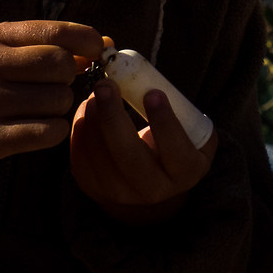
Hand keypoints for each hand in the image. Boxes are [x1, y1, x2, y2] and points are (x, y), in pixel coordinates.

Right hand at [0, 22, 104, 183]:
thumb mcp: (3, 53)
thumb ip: (50, 44)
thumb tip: (106, 43)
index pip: (56, 32)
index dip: (87, 41)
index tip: (95, 51)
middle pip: (62, 66)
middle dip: (68, 77)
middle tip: (53, 85)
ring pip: (59, 101)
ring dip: (59, 107)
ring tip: (36, 108)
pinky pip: (49, 132)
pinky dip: (53, 131)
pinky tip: (37, 128)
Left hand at [69, 82, 215, 225]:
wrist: (152, 184)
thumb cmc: (174, 146)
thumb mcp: (191, 133)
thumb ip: (180, 112)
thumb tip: (145, 78)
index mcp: (185, 173)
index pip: (176, 150)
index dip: (164, 122)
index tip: (153, 93)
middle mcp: (153, 190)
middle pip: (129, 156)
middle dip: (114, 118)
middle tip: (106, 86)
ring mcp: (120, 193)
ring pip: (100, 157)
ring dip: (94, 120)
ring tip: (96, 93)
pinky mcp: (94, 188)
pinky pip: (81, 159)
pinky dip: (81, 130)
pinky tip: (88, 109)